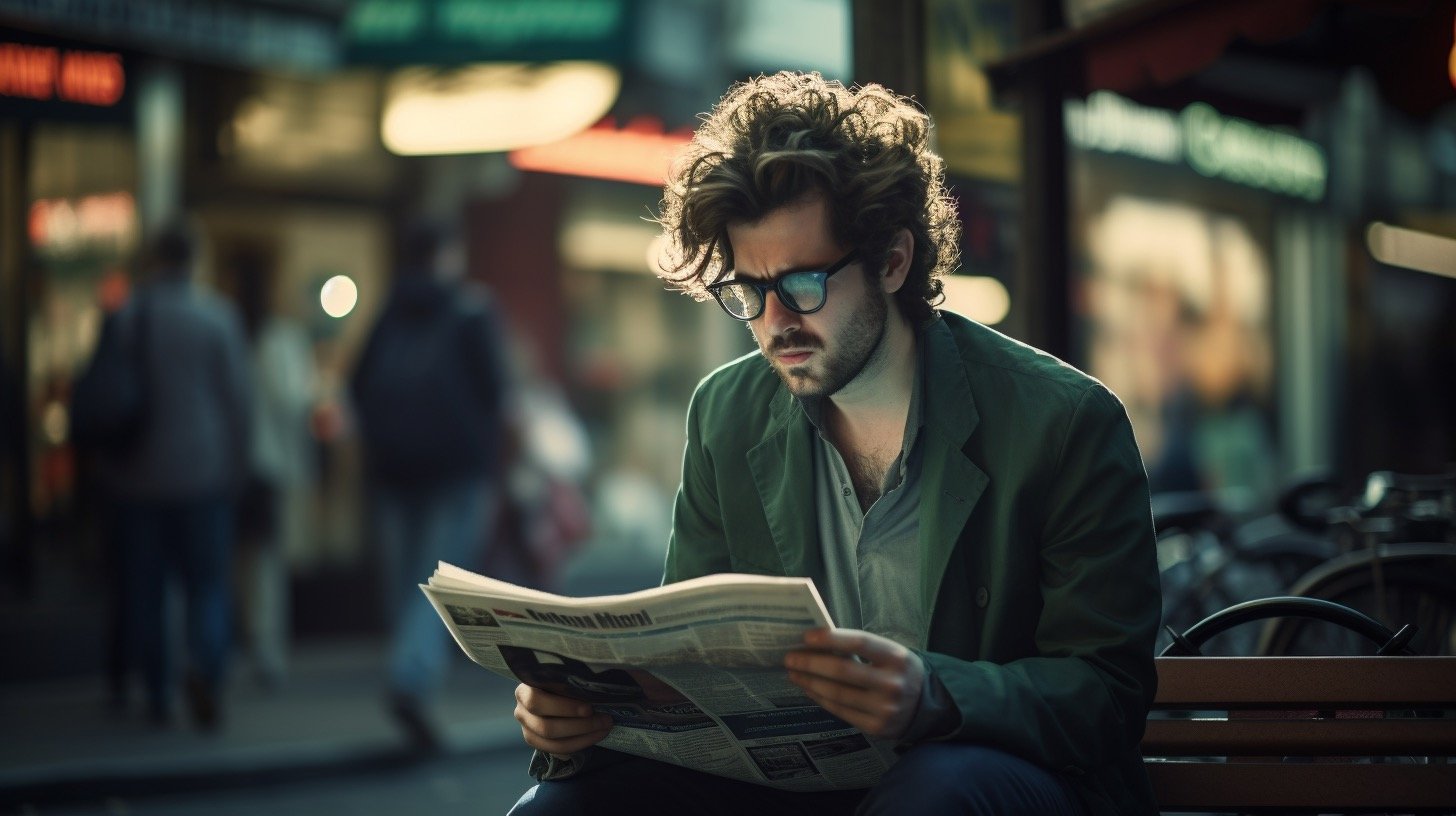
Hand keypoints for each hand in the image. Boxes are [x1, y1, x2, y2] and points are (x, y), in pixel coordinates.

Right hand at [514, 683, 613, 757]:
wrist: (561, 689)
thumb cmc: (568, 677)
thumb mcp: (571, 672)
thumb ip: (582, 675)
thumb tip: (613, 680)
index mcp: (525, 687)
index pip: (537, 701)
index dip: (564, 707)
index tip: (589, 708)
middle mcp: (521, 708)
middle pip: (546, 726)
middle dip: (580, 726)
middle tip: (605, 720)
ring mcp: (527, 727)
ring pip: (551, 741)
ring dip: (582, 737)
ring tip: (604, 728)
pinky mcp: (536, 741)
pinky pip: (555, 750)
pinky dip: (578, 745)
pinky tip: (595, 737)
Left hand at [785, 628, 923, 740]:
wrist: (926, 705)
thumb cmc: (898, 671)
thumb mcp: (890, 653)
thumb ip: (860, 648)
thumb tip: (818, 642)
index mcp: (897, 657)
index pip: (860, 642)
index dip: (831, 638)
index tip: (806, 637)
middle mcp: (892, 683)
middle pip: (843, 670)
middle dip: (810, 663)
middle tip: (789, 657)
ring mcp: (885, 708)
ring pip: (837, 693)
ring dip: (810, 682)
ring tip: (794, 673)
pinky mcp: (876, 727)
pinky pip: (840, 711)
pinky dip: (820, 698)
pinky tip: (809, 689)